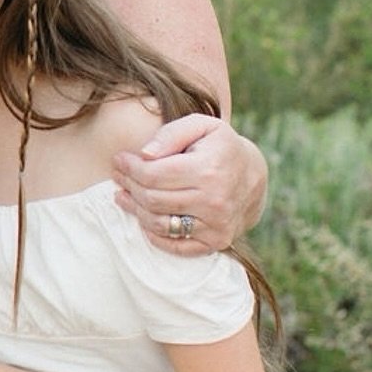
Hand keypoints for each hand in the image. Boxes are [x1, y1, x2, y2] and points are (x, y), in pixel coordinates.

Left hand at [112, 115, 267, 253]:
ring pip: (159, 223)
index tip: (118, 160)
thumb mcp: (202, 126)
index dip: (129, 167)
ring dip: (135, 210)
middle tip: (118, 176)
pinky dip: (154, 234)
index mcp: (209, 169)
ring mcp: (217, 224)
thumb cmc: (220, 147)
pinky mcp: (216, 241)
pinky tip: (143, 218)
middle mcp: (214, 200)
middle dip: (129, 186)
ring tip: (124, 195)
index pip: (153, 174)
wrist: (253, 175)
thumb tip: (144, 153)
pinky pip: (175, 245)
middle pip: (152, 199)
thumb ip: (171, 133)